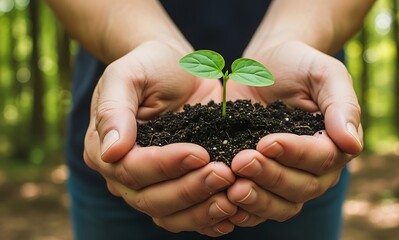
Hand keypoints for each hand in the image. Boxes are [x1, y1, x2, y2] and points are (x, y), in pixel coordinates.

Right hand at [83, 41, 236, 235]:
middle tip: (224, 174)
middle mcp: (124, 174)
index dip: (165, 166)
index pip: (131, 170)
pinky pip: (188, 215)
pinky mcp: (177, 186)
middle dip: (189, 190)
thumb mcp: (128, 75)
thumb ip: (115, 109)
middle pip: (151, 199)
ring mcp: (152, 184)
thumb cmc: (150, 65)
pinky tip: (231, 215)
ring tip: (233, 198)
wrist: (177, 69)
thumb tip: (111, 151)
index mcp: (104, 148)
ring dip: (202, 211)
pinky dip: (209, 219)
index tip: (199, 153)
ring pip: (170, 215)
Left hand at [225, 41, 362, 225]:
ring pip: (281, 206)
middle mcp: (315, 168)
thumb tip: (352, 144)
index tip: (266, 142)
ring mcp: (288, 179)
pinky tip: (224, 202)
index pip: (322, 158)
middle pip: (302, 187)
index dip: (295, 154)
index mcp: (333, 142)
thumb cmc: (296, 64)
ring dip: (257, 200)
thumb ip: (341, 104)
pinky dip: (244, 211)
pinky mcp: (262, 183)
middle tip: (241, 161)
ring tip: (232, 187)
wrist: (263, 67)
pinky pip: (258, 209)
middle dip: (271, 177)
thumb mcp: (322, 73)